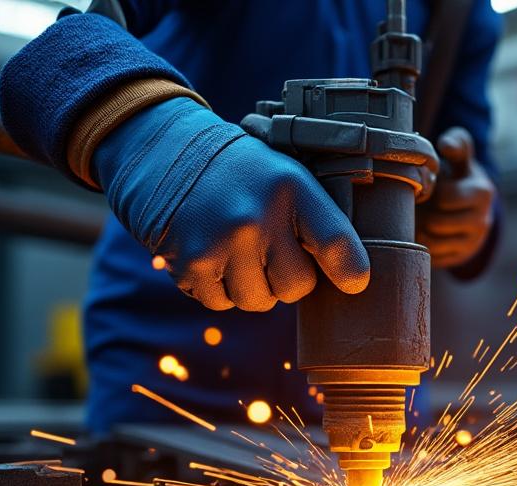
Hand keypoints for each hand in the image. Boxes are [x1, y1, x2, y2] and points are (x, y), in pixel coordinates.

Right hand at [93, 97, 368, 310]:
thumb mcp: (284, 174)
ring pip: (259, 301)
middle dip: (288, 279)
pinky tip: (212, 254)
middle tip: (270, 251)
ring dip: (252, 286)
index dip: (351, 272)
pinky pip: (222, 303)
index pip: (337, 243)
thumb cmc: (240, 172)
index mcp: (291, 186)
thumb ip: (316, 218)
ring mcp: (223, 242)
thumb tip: (351, 278)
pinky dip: (218, 288)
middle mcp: (258, 215)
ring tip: (237, 249)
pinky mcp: (192, 264)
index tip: (353, 283)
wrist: (163, 150)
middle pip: (296, 287)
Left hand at [416, 127, 495, 269]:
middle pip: (437, 222)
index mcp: (482, 191)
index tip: (433, 186)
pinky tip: (425, 232)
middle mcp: (483, 219)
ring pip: (434, 242)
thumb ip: (457, 143)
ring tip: (421, 217)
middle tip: (420, 204)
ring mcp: (474, 242)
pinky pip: (435, 257)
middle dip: (425, 213)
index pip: (446, 197)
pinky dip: (425, 245)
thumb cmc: (458, 177)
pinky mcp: (462, 257)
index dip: (433, 192)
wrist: (471, 207)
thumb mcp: (460, 159)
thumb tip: (446, 144)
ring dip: (422, 230)